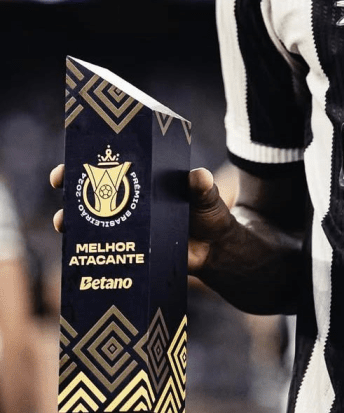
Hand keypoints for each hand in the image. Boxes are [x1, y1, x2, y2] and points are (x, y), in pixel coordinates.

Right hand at [49, 164, 236, 277]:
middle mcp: (129, 204)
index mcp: (145, 183)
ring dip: (70, 221)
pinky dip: (86, 252)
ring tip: (64, 222)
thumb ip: (203, 188)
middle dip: (70, 185)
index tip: (73, 158)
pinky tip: (78, 254)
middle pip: (91, 192)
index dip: (89, 161)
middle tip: (61, 181)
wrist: (214, 250)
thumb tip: (199, 176)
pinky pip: (101, 251)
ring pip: (88, 222)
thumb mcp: (207, 197)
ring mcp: (125, 229)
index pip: (113, 166)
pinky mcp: (127, 252)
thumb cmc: (208, 215)